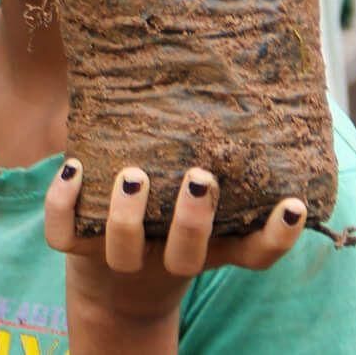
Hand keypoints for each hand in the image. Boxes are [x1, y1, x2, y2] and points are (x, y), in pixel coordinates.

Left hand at [44, 161, 307, 333]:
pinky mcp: (77, 252)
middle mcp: (167, 258)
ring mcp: (121, 260)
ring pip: (123, 252)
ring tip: (134, 174)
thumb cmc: (165, 218)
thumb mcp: (194, 197)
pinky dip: (62, 203)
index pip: (253, 254)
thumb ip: (211, 153)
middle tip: (199, 177)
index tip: (294, 204)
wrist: (110, 283)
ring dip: (128, 215)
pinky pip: (62, 237)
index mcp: (207, 247)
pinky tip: (72, 168)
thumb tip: (228, 72)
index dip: (276, 237)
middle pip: (186, 257)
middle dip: (193, 220)